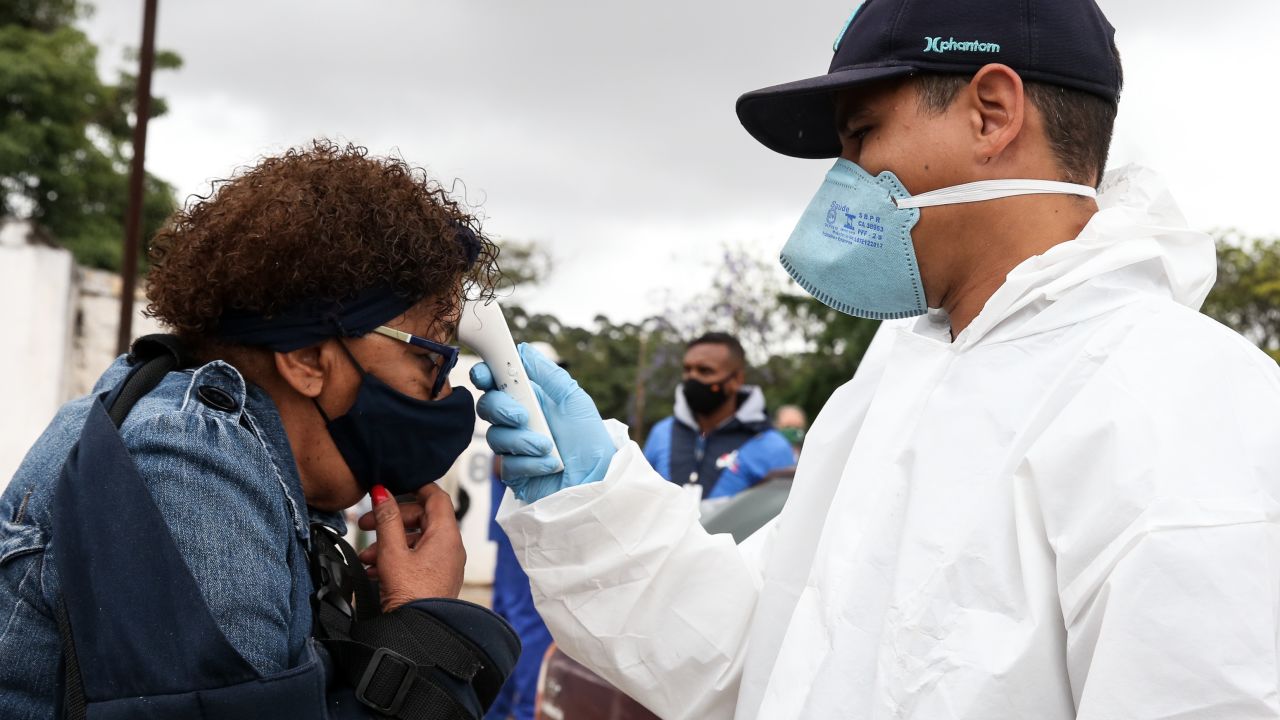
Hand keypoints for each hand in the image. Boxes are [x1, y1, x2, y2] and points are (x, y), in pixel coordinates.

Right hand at [356, 483, 464, 610]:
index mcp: (446, 535)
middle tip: (367, 524)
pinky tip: (374, 569)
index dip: (416, 487)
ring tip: (367, 555)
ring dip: (389, 542)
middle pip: (422, 518)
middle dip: (392, 520)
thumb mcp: (392, 552)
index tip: (395, 485)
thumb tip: (382, 493)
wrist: (419, 633)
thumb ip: (386, 519)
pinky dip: (396, 558)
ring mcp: (444, 564)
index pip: (436, 497)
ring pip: (415, 540)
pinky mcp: (435, 579)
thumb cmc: (411, 596)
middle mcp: (450, 547)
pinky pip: (416, 559)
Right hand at [470, 343, 615, 502]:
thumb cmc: (590, 439)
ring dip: (522, 440)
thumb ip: (547, 374)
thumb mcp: (573, 399)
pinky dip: (531, 463)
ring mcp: (514, 448)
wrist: (598, 480)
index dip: (485, 375)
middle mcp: (518, 422)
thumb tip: (523, 349)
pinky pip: (507, 464)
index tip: (484, 375)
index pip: (496, 382)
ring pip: (495, 437)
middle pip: (487, 407)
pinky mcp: (515, 474)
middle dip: (500, 408)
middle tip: (522, 416)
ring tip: (548, 447)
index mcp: (530, 399)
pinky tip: (551, 464)